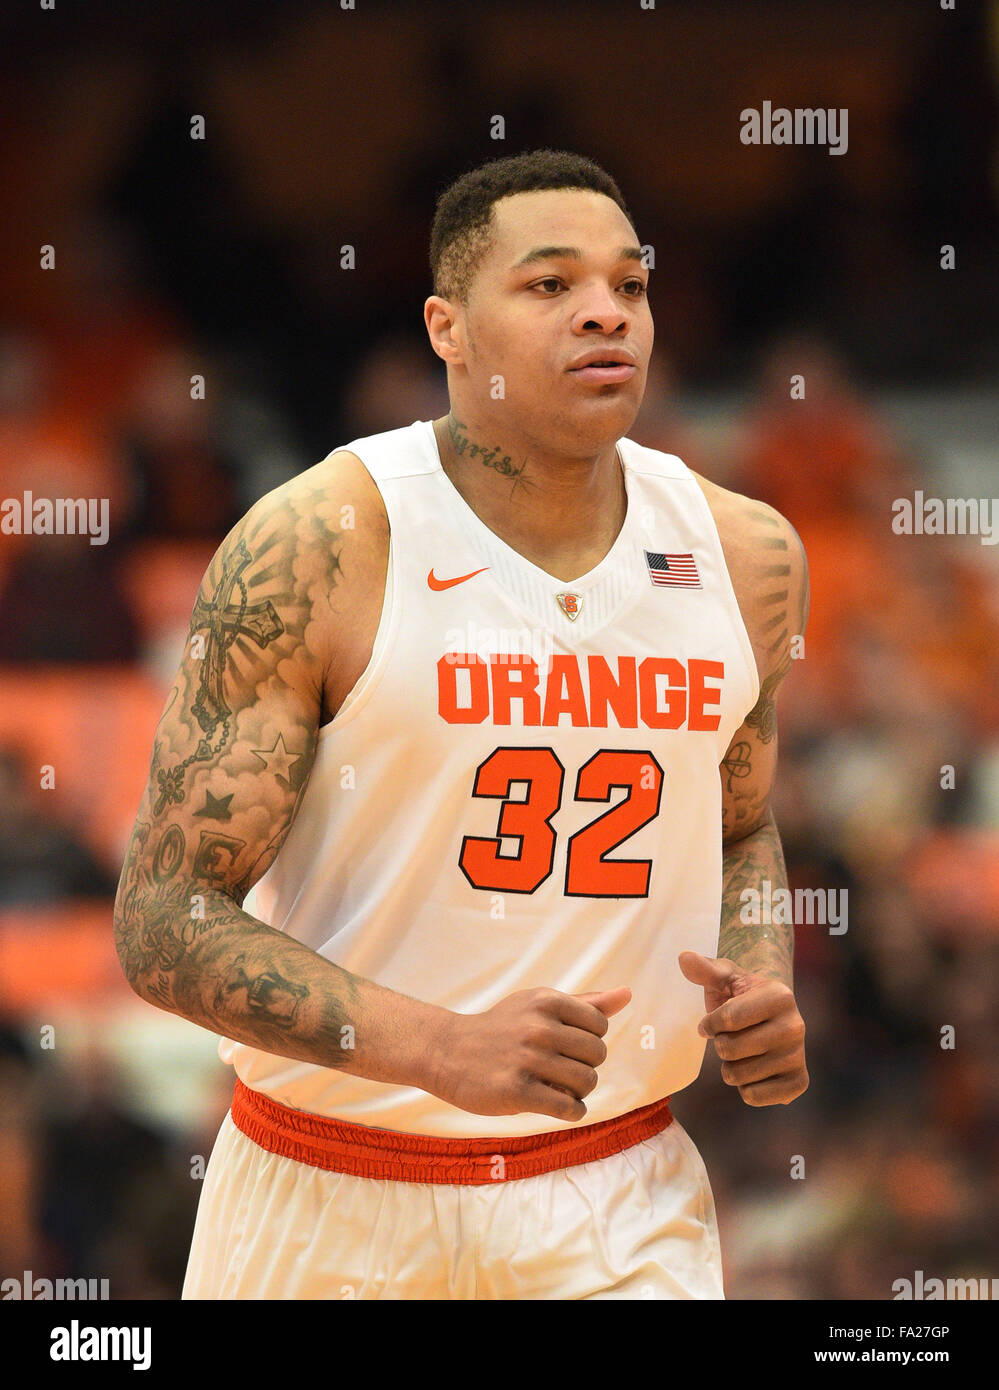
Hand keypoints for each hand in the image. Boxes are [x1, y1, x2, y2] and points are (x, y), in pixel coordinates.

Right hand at [426, 985, 630, 1121]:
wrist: (447, 1051)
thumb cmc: (502, 1027)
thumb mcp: (538, 1005)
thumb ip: (586, 1003)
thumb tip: (627, 994)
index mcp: (546, 1001)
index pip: (600, 1025)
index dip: (589, 1040)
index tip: (568, 1046)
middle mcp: (538, 1027)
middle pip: (597, 1054)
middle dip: (585, 1066)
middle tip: (561, 1069)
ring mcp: (527, 1059)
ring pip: (586, 1082)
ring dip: (578, 1091)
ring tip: (559, 1087)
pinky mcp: (517, 1091)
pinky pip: (569, 1107)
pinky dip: (570, 1110)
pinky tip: (555, 1104)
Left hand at [678, 951, 806, 1105]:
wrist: (772, 1016)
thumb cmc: (741, 994)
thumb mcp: (724, 976)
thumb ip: (704, 968)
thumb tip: (684, 957)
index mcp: (780, 996)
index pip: (727, 1019)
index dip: (709, 1024)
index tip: (711, 1021)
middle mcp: (796, 1027)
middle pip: (729, 1050)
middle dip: (719, 1044)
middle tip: (730, 1037)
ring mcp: (799, 1056)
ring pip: (737, 1076)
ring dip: (729, 1067)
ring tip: (741, 1052)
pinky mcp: (798, 1082)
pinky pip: (753, 1096)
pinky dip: (744, 1087)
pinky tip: (753, 1070)